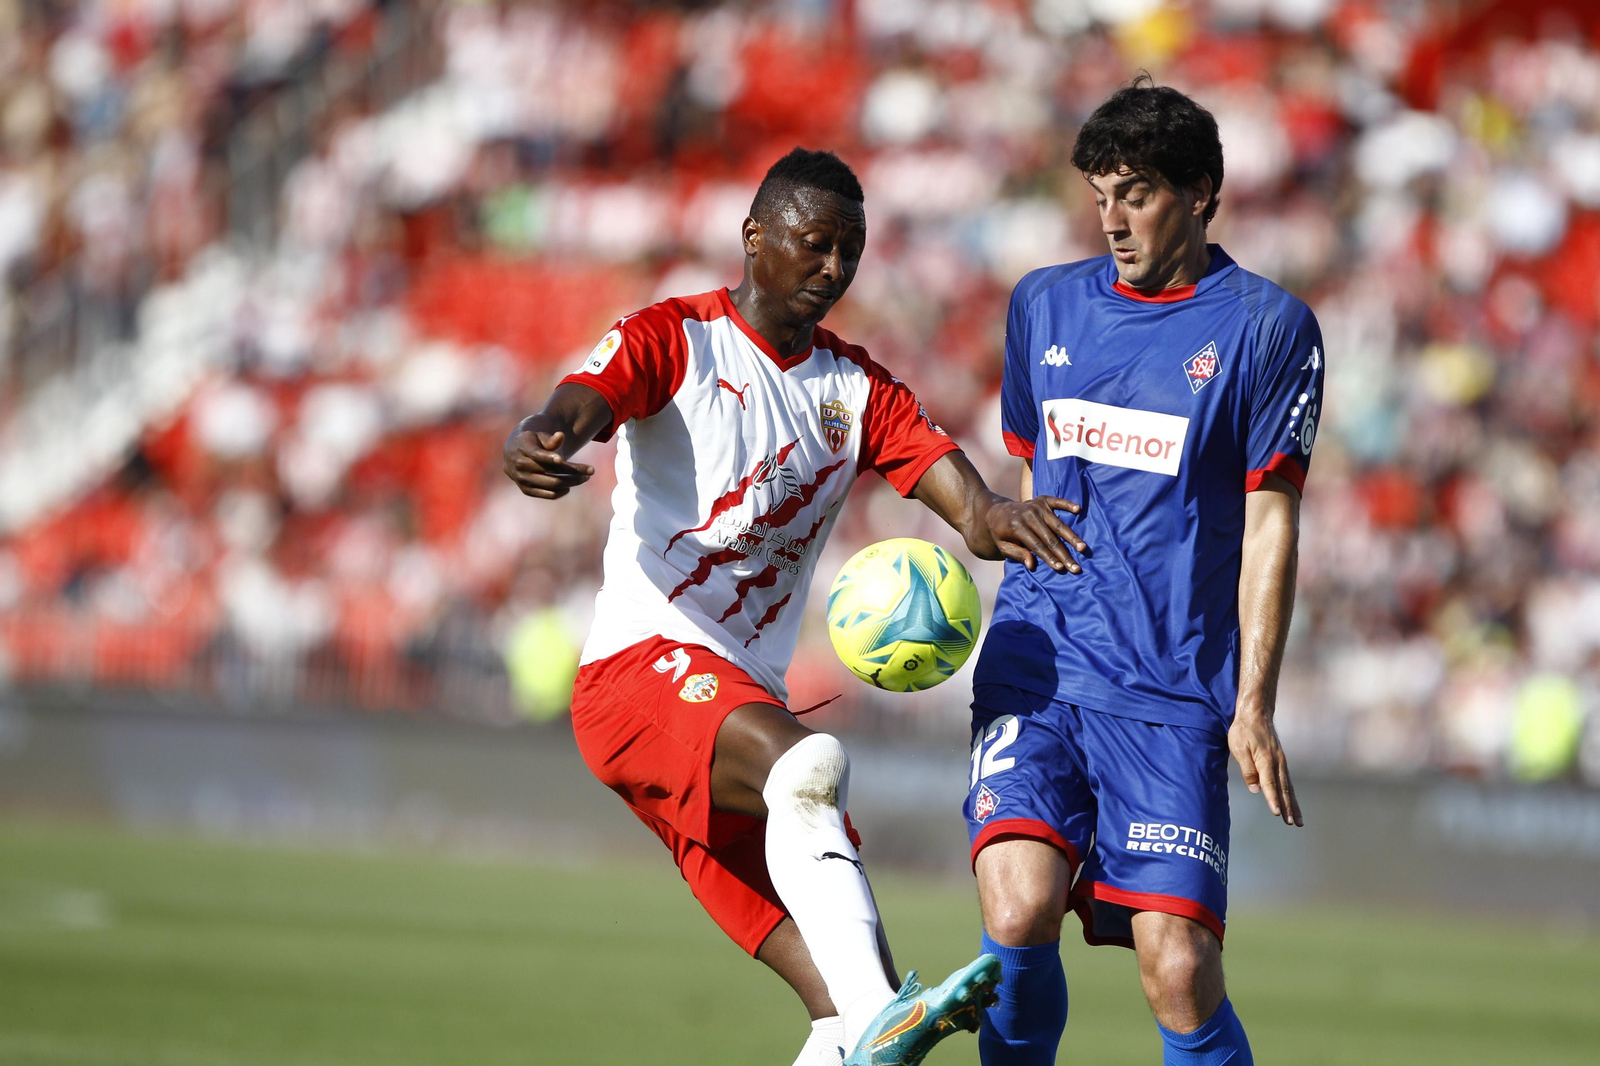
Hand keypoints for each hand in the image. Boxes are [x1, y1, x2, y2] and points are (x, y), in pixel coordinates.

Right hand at [503, 428, 594, 499]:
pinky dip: (560, 492)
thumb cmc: (534, 440)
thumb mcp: (541, 436)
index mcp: (522, 448)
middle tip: (591, 470)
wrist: (516, 451)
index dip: (548, 457)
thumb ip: (551, 439)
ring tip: (586, 477)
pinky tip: (570, 486)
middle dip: (573, 471)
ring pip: (552, 484)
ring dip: (572, 482)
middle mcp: (519, 466)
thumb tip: (561, 436)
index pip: (537, 455)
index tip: (562, 459)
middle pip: (550, 471)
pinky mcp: (526, 490)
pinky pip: (547, 494)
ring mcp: (522, 479)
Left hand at [978, 494, 1088, 573]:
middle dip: (1064, 554)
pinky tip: (1078, 509)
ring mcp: (1036, 506)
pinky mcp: (1042, 500)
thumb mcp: (1002, 546)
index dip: (1049, 557)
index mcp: (1016, 527)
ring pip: (1058, 524)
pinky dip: (1067, 504)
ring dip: (1072, 536)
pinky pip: (1057, 501)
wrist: (996, 512)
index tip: (1060, 568)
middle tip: (1076, 567)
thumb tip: (1031, 565)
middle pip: (1050, 537)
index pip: (1037, 546)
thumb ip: (1016, 554)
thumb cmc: (1001, 534)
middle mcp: (1028, 515)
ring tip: (1083, 548)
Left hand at [1228, 709, 1301, 825]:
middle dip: (1288, 807)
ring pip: (1288, 787)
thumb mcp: (1239, 748)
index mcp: (1265, 760)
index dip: (1272, 799)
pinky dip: (1290, 794)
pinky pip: (1287, 781)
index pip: (1269, 784)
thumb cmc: (1244, 730)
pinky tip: (1292, 803)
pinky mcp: (1280, 761)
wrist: (1256, 713)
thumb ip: (1247, 769)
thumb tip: (1255, 788)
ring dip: (1293, 804)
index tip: (1277, 813)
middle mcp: (1277, 763)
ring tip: (1297, 820)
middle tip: (1292, 823)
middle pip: (1283, 789)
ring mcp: (1281, 762)